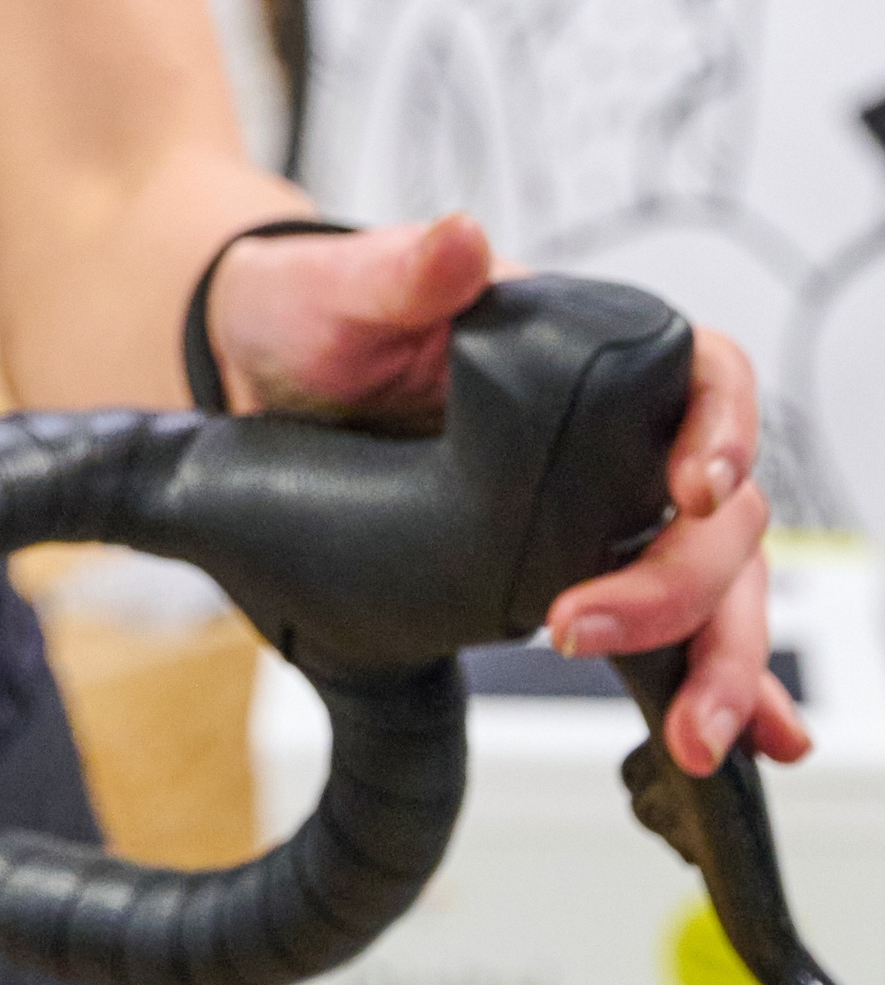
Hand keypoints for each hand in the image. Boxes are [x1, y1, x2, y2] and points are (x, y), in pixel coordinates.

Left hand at [205, 209, 804, 783]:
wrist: (260, 374)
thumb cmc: (314, 311)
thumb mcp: (340, 288)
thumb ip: (399, 269)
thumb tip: (461, 242)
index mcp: (587, 350)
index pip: (707, 377)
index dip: (724, 432)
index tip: (692, 490)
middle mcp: (615, 430)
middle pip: (718, 508)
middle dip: (689, 587)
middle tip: (585, 633)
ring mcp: (598, 505)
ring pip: (706, 580)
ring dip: (714, 659)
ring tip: (694, 735)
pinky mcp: (564, 565)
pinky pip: (653, 624)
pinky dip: (696, 681)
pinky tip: (720, 742)